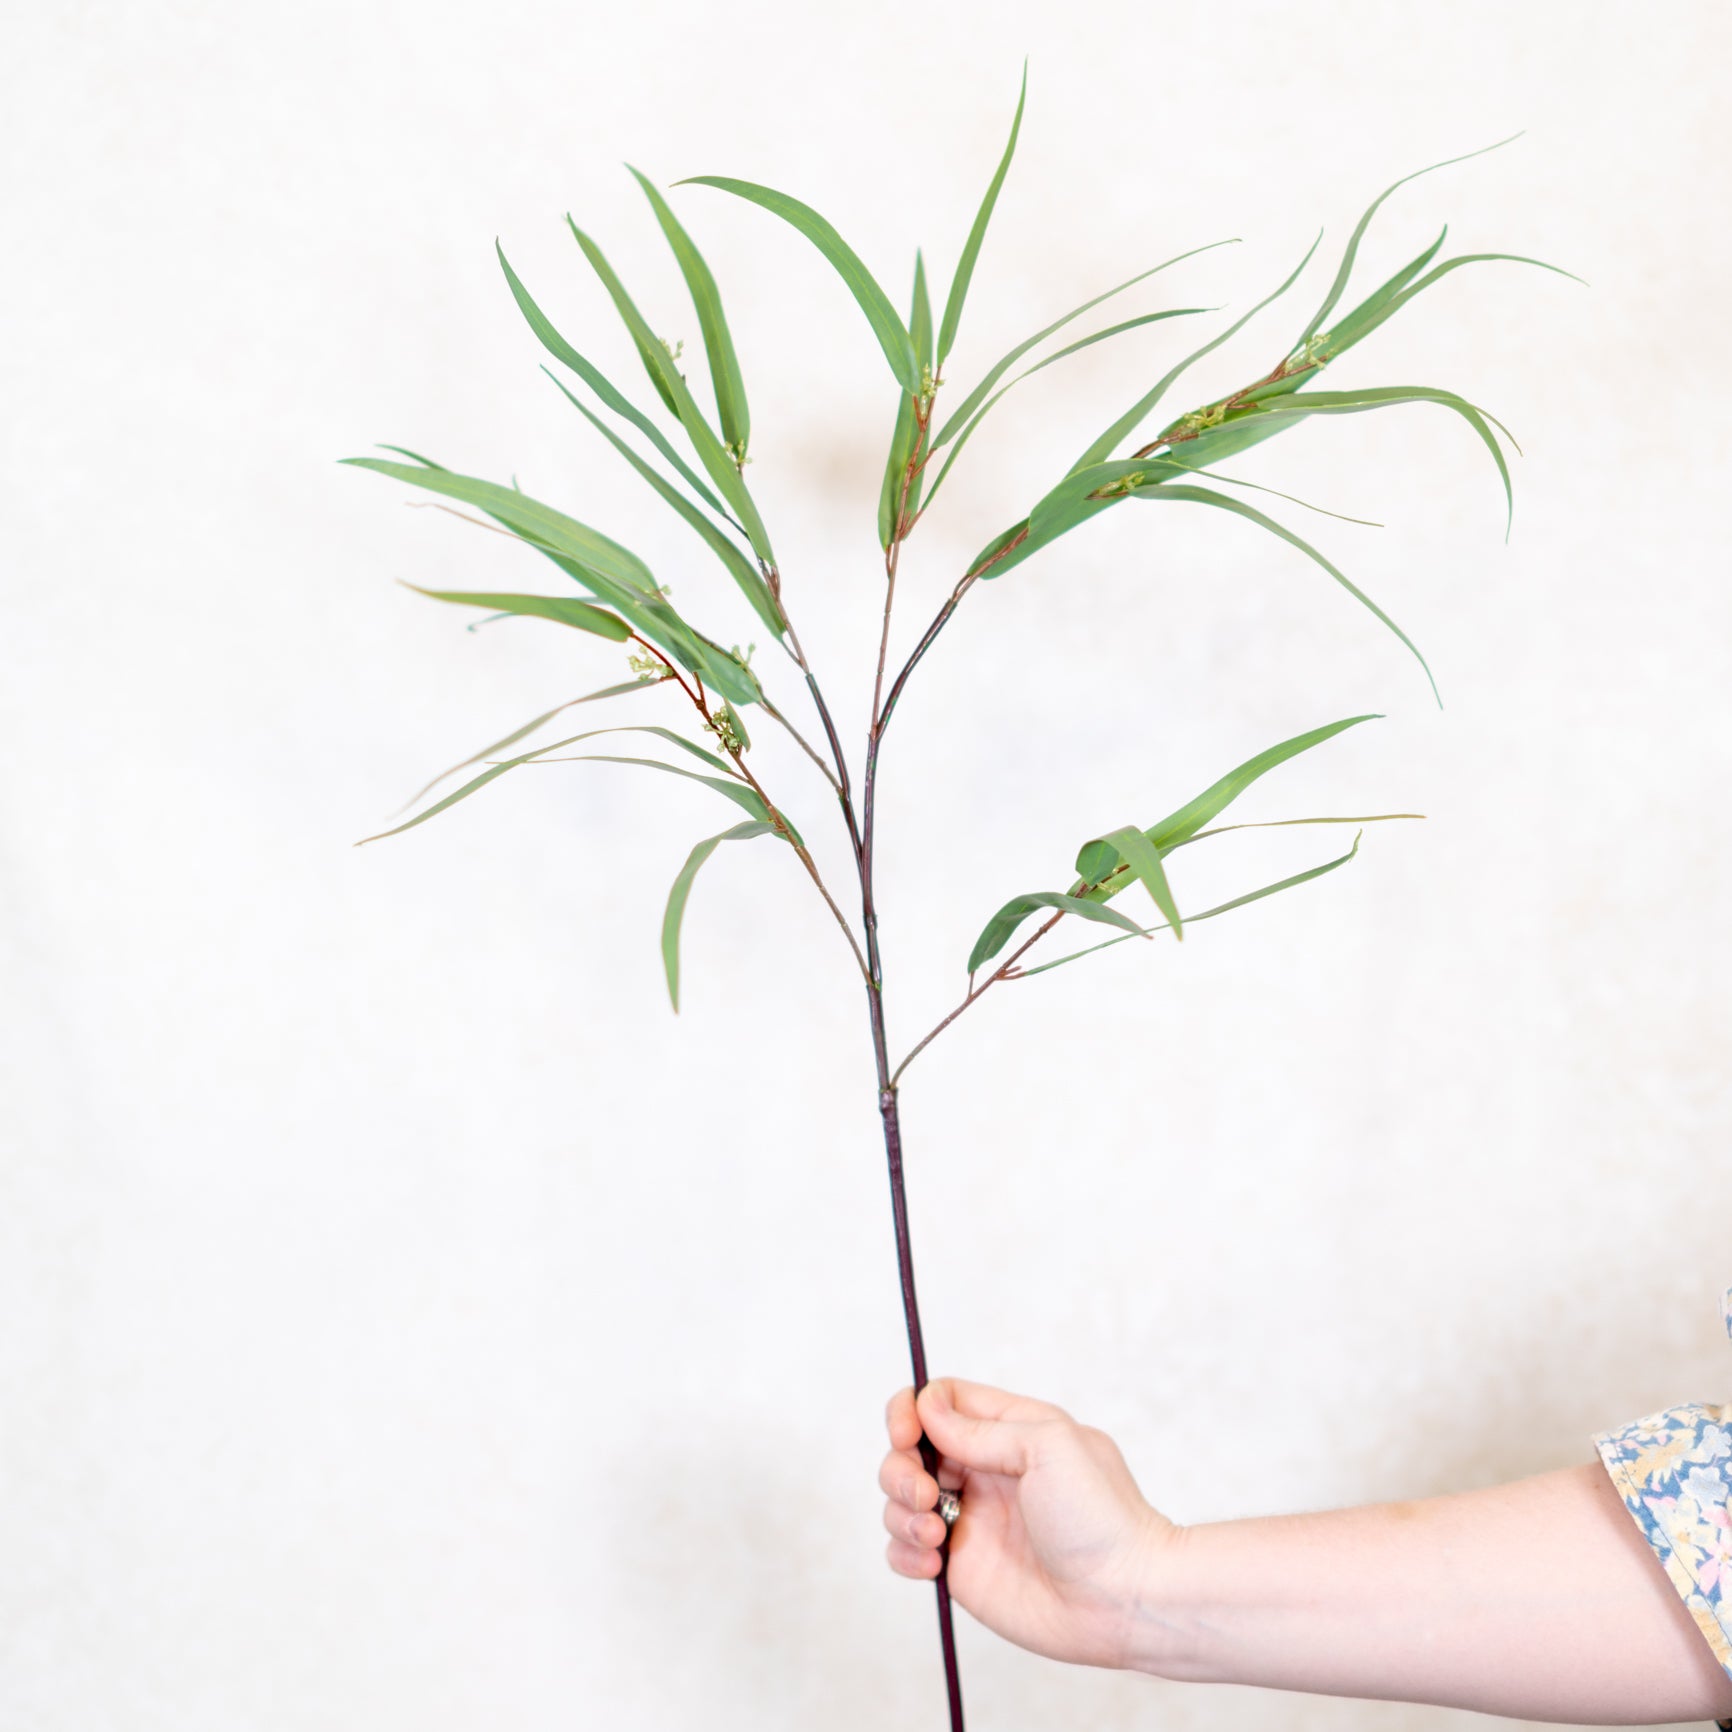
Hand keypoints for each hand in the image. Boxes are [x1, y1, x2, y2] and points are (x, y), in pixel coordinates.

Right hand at [879, 1377, 1173, 1669]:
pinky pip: (906, 1551)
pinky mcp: (960, 1568)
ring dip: (900, 1511)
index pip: (940, 1400)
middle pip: (909, 1449)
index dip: (911, 1409)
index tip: (907, 1435)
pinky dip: (903, 1551)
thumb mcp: (1049, 1446)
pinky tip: (933, 1561)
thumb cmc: (1101, 1516)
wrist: (1123, 1599)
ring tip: (937, 1534)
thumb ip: (983, 1430)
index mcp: (1008, 1432)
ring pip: (900, 1500)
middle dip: (899, 1467)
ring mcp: (970, 1521)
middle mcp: (983, 1472)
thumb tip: (927, 1409)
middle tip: (924, 1495)